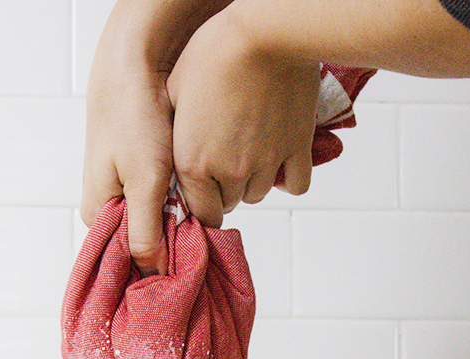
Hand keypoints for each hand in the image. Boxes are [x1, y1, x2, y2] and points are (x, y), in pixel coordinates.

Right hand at [81, 0, 232, 275]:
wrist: (136, 66)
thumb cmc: (133, 120)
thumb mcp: (143, 183)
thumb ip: (146, 232)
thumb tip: (154, 275)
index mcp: (97, 214)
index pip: (123, 261)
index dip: (152, 272)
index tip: (181, 283)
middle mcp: (108, 206)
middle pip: (142, 244)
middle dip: (169, 249)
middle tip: (198, 257)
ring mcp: (126, 188)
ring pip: (157, 223)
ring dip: (179, 226)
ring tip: (201, 234)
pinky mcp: (144, 173)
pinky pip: (165, 202)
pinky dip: (181, 205)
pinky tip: (198, 206)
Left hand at [166, 6, 321, 227]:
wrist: (261, 35)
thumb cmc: (215, 55)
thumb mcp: (174, 96)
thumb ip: (174, 136)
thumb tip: (173, 154)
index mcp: (193, 163)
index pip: (200, 212)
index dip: (201, 202)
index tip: (203, 190)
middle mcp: (230, 171)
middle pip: (228, 203)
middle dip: (223, 187)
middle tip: (224, 159)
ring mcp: (266, 163)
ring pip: (257, 194)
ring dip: (252, 181)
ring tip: (248, 151)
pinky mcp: (296, 149)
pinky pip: (295, 185)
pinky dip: (286, 178)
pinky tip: (277, 161)